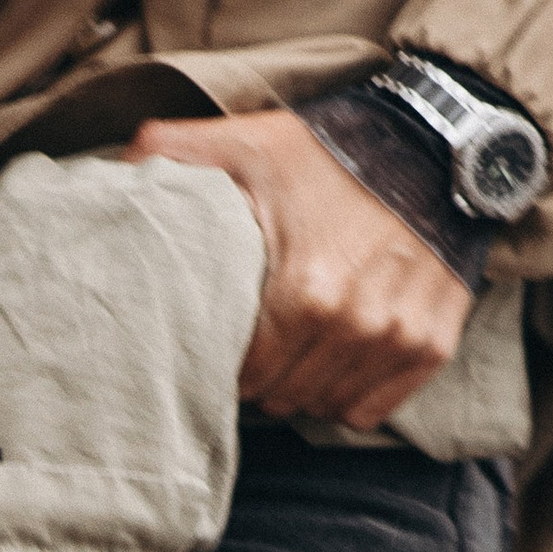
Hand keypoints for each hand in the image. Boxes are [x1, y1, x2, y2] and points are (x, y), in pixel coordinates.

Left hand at [126, 108, 471, 432]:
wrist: (437, 141)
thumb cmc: (332, 149)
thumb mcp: (248, 143)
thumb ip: (174, 155)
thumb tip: (115, 168)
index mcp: (303, 293)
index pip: (243, 375)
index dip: (225, 361)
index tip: (220, 341)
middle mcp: (354, 325)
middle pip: (280, 397)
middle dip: (262, 377)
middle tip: (258, 341)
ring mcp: (397, 338)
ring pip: (322, 407)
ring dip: (304, 387)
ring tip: (296, 346)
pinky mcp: (431, 345)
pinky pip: (370, 410)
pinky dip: (350, 392)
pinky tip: (338, 356)